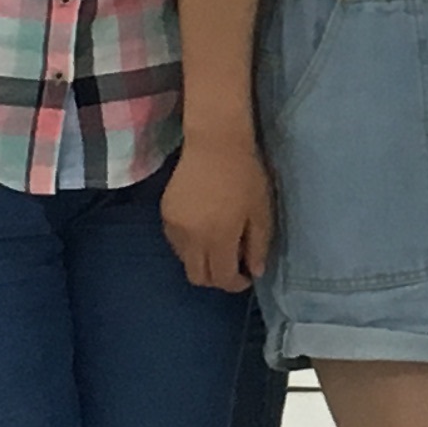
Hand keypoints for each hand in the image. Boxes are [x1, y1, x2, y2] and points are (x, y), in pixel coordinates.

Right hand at [162, 139, 273, 292]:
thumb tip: (255, 272)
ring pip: (185, 261)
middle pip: (197, 277)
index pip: (221, 279)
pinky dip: (190, 245)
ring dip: (202, 260)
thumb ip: (258, 245)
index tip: (247, 276)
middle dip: (216, 278)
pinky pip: (176, 242)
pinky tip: (204, 228)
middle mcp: (191, 239)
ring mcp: (174, 227)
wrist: (214, 143)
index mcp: (218, 239)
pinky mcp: (164, 214)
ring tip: (219, 243)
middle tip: (232, 265)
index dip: (235, 283)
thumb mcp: (262, 211)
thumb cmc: (245, 174)